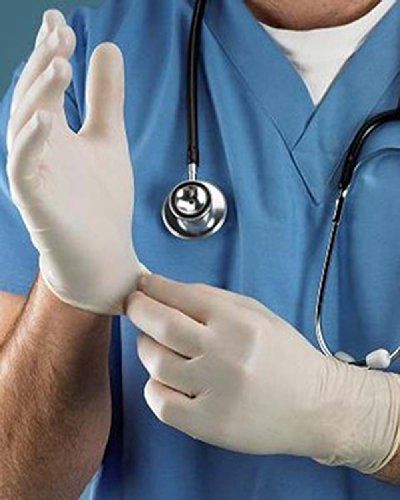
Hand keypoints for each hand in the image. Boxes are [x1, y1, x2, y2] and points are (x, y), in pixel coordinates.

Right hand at [6, 10, 144, 313]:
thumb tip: (107, 48)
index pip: (45, 84)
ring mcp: (34, 174)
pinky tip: (46, 119)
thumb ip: (106, 99)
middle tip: (58, 34)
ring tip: (59, 64)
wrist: (105, 253)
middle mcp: (39, 149)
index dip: (48, 51)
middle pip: (32, 98)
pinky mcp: (35, 203)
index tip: (58, 21)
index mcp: (53, 132)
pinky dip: (31, 143)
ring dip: (38, 94)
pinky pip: (24, 169)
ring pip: (24, 126)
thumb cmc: (102, 202)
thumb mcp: (109, 139)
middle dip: (42, 64)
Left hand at [128, 274, 330, 456]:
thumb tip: (168, 289)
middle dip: (138, 309)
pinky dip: (154, 387)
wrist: (316, 405)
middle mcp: (226, 354)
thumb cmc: (285, 355)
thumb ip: (214, 299)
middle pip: (162, 326)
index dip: (155, 287)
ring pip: (157, 362)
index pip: (182, 296)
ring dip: (146, 347)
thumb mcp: (257, 314)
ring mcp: (217, 391)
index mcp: (239, 323)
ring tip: (152, 342)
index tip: (143, 284)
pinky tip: (163, 379)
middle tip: (133, 305)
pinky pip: (162, 403)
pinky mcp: (210, 424)